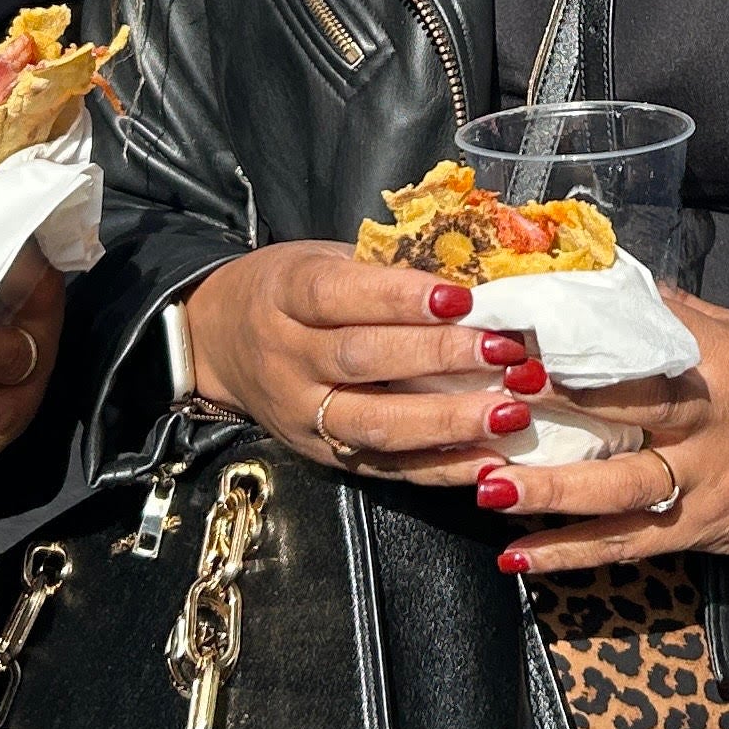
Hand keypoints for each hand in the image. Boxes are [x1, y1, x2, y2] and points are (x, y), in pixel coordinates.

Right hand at [181, 242, 514, 485]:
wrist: (219, 343)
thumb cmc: (288, 291)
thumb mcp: (322, 260)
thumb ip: (386, 270)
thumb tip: (478, 278)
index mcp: (285, 294)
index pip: (339, 296)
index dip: (401, 298)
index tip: (464, 299)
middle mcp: (287, 358)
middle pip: (361, 359)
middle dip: (439, 358)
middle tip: (505, 354)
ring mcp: (301, 414)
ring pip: (374, 424)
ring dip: (448, 422)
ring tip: (509, 412)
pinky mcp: (322, 457)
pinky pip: (385, 468)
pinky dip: (440, 468)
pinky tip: (489, 461)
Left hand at [475, 289, 728, 572]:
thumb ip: (671, 313)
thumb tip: (604, 280)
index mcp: (710, 361)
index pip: (635, 342)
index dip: (573, 339)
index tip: (514, 331)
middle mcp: (703, 420)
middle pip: (622, 409)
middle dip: (553, 405)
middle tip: (489, 400)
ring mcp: (701, 480)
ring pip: (618, 489)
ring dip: (549, 492)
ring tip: (487, 487)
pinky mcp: (699, 530)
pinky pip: (628, 545)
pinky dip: (571, 555)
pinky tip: (518, 559)